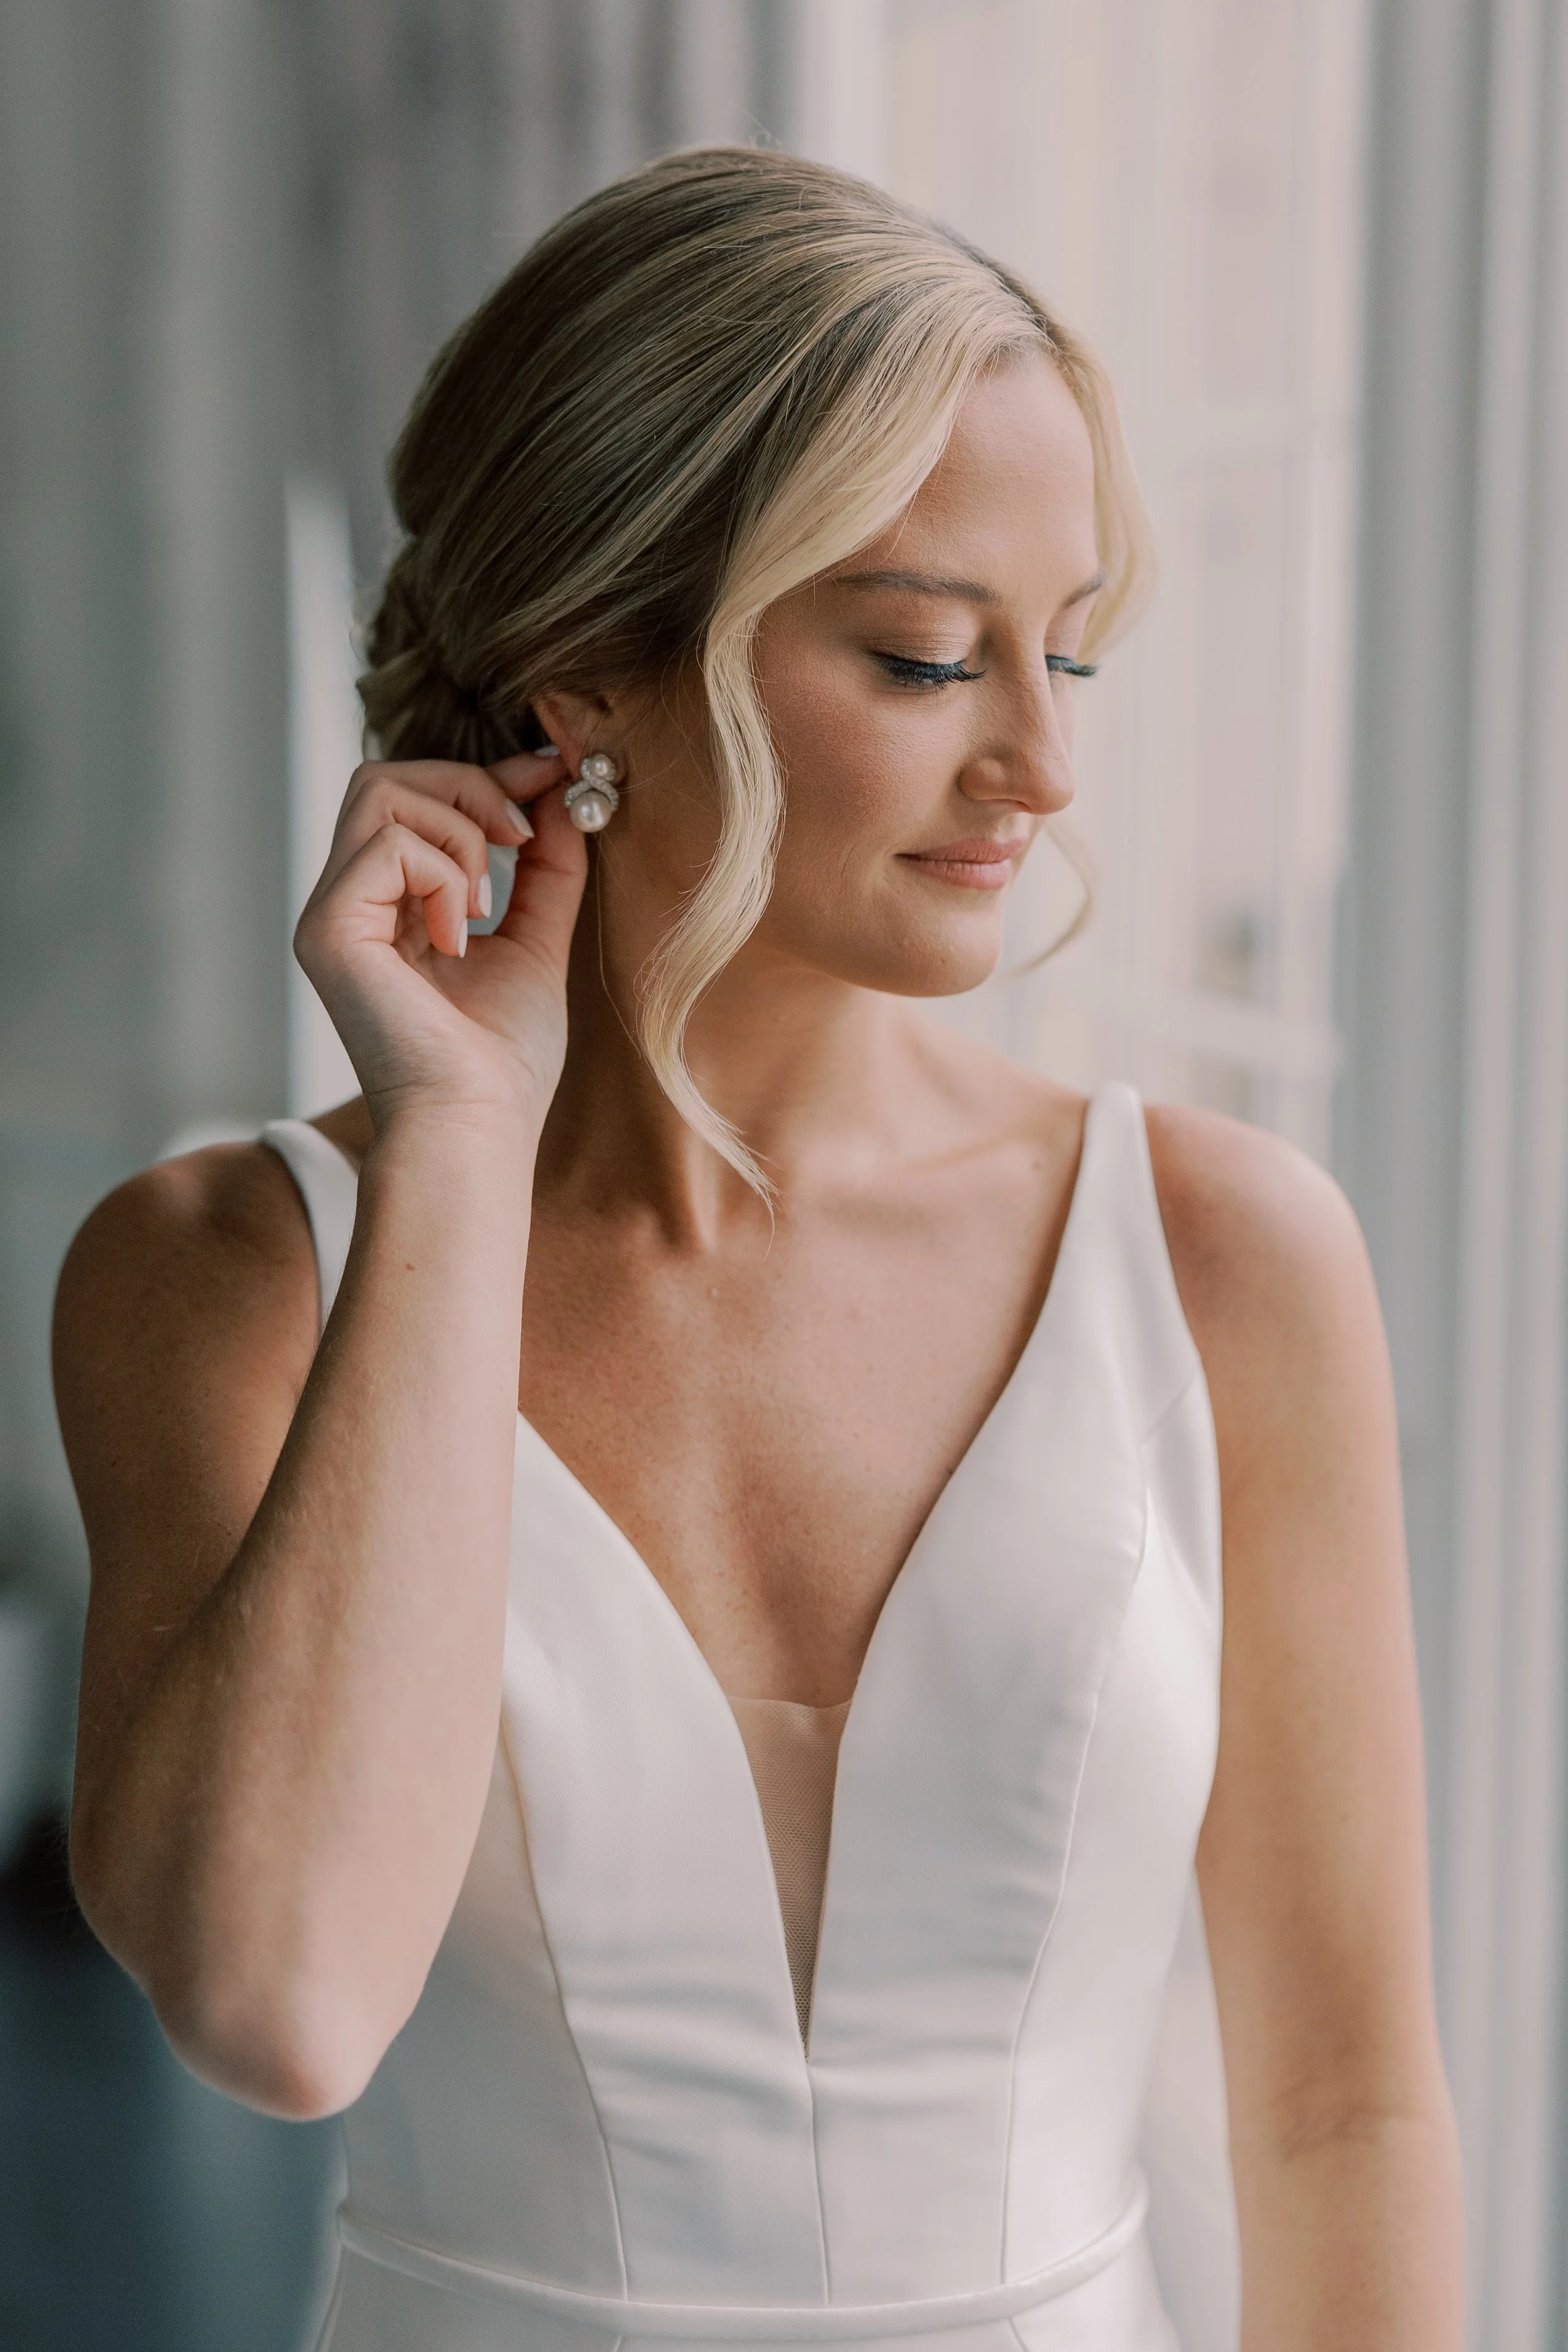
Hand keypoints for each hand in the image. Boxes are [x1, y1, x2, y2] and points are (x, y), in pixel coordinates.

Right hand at [293, 751, 586, 1130]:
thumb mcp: (537, 941)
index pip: (416, 798)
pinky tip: (457, 936)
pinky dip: (440, 874)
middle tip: (520, 838)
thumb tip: (560, 792)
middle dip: (469, 787)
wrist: (477, 1126)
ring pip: (381, 791)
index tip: (551, 774)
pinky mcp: (328, 929)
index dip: (486, 776)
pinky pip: (388, 843)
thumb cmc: (502, 1061)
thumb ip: (547, 868)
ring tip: (482, 906)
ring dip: (459, 832)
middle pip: (386, 776)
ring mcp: (330, 913)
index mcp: (388, 906)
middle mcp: (348, 902)